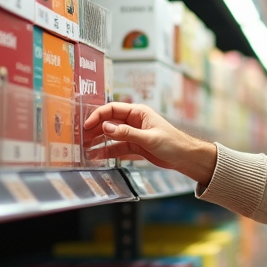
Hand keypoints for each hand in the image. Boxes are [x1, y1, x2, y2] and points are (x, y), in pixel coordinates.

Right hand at [82, 102, 217, 185]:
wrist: (185, 157)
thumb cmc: (173, 143)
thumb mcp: (149, 138)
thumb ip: (127, 133)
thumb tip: (106, 128)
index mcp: (138, 112)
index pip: (112, 109)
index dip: (98, 116)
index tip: (87, 125)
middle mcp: (133, 121)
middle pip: (109, 122)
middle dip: (94, 129)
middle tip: (81, 138)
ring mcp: (133, 134)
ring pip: (111, 136)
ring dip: (98, 142)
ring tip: (84, 149)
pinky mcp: (135, 146)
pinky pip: (117, 148)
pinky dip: (107, 152)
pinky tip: (96, 157)